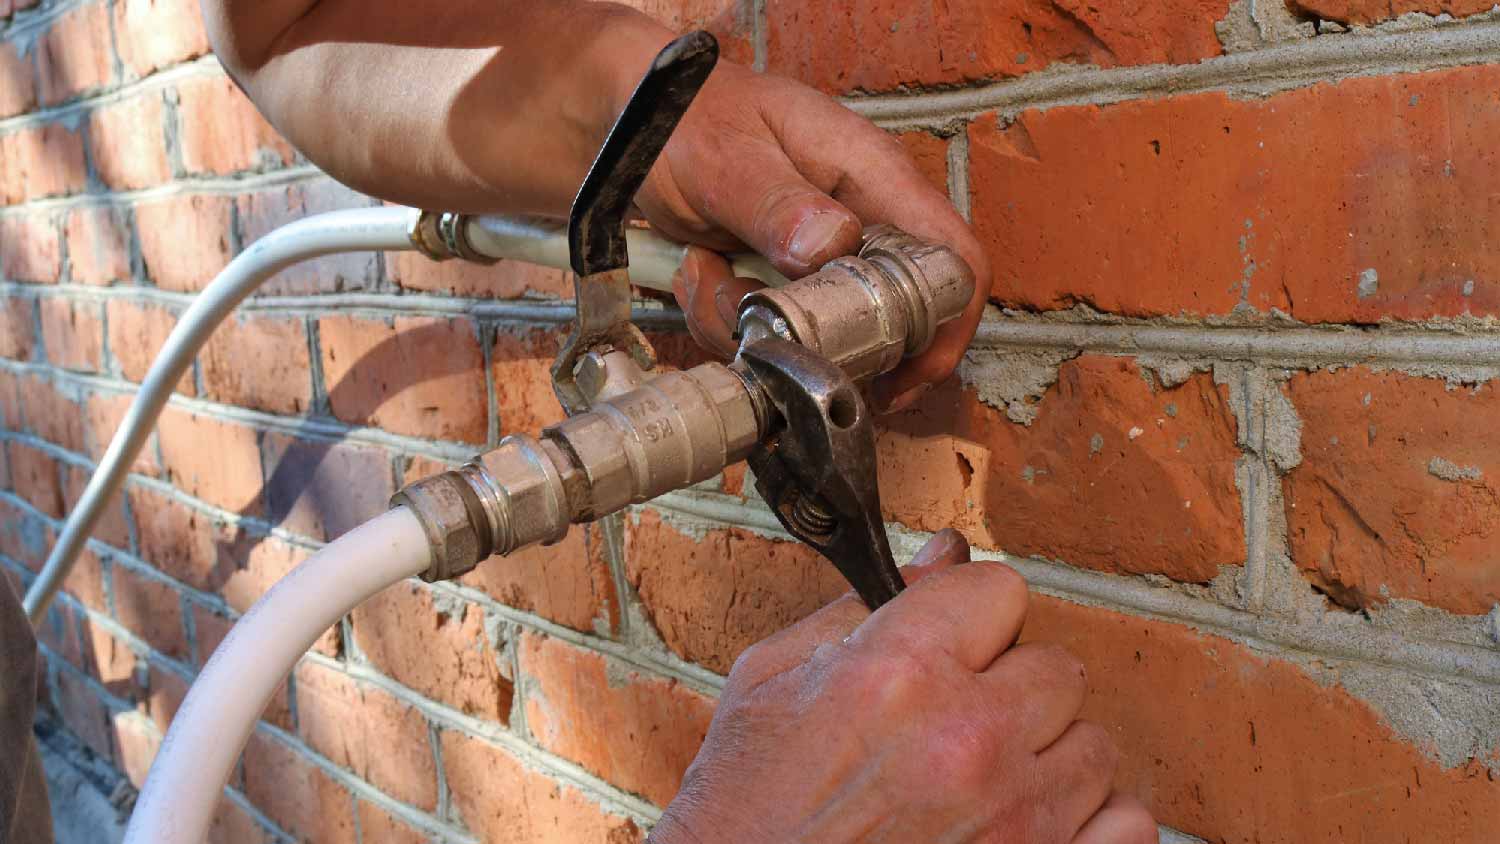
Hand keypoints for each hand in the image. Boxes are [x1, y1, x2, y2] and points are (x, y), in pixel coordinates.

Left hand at [636, 61, 989, 412]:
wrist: (634, 119)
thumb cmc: (687, 115)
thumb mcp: (724, 157)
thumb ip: (777, 203)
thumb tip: (834, 247)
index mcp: (873, 176)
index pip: (954, 262)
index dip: (944, 329)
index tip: (898, 377)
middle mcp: (861, 220)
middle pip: (889, 320)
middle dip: (819, 339)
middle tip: (757, 320)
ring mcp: (822, 254)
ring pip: (819, 335)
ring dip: (753, 324)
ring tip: (706, 267)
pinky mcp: (783, 279)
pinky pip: (771, 331)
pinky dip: (726, 319)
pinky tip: (699, 267)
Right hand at [647, 529, 1155, 843]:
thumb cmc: (744, 807)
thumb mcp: (770, 682)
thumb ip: (859, 610)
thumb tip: (944, 553)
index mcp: (898, 672)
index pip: (1000, 589)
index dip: (970, 617)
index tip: (950, 646)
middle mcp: (967, 739)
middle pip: (1055, 666)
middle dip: (1009, 687)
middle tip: (956, 722)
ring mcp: (1016, 818)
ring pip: (1092, 744)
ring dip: (1046, 757)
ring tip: (982, 783)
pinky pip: (1126, 822)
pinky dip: (1088, 822)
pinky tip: (1031, 823)